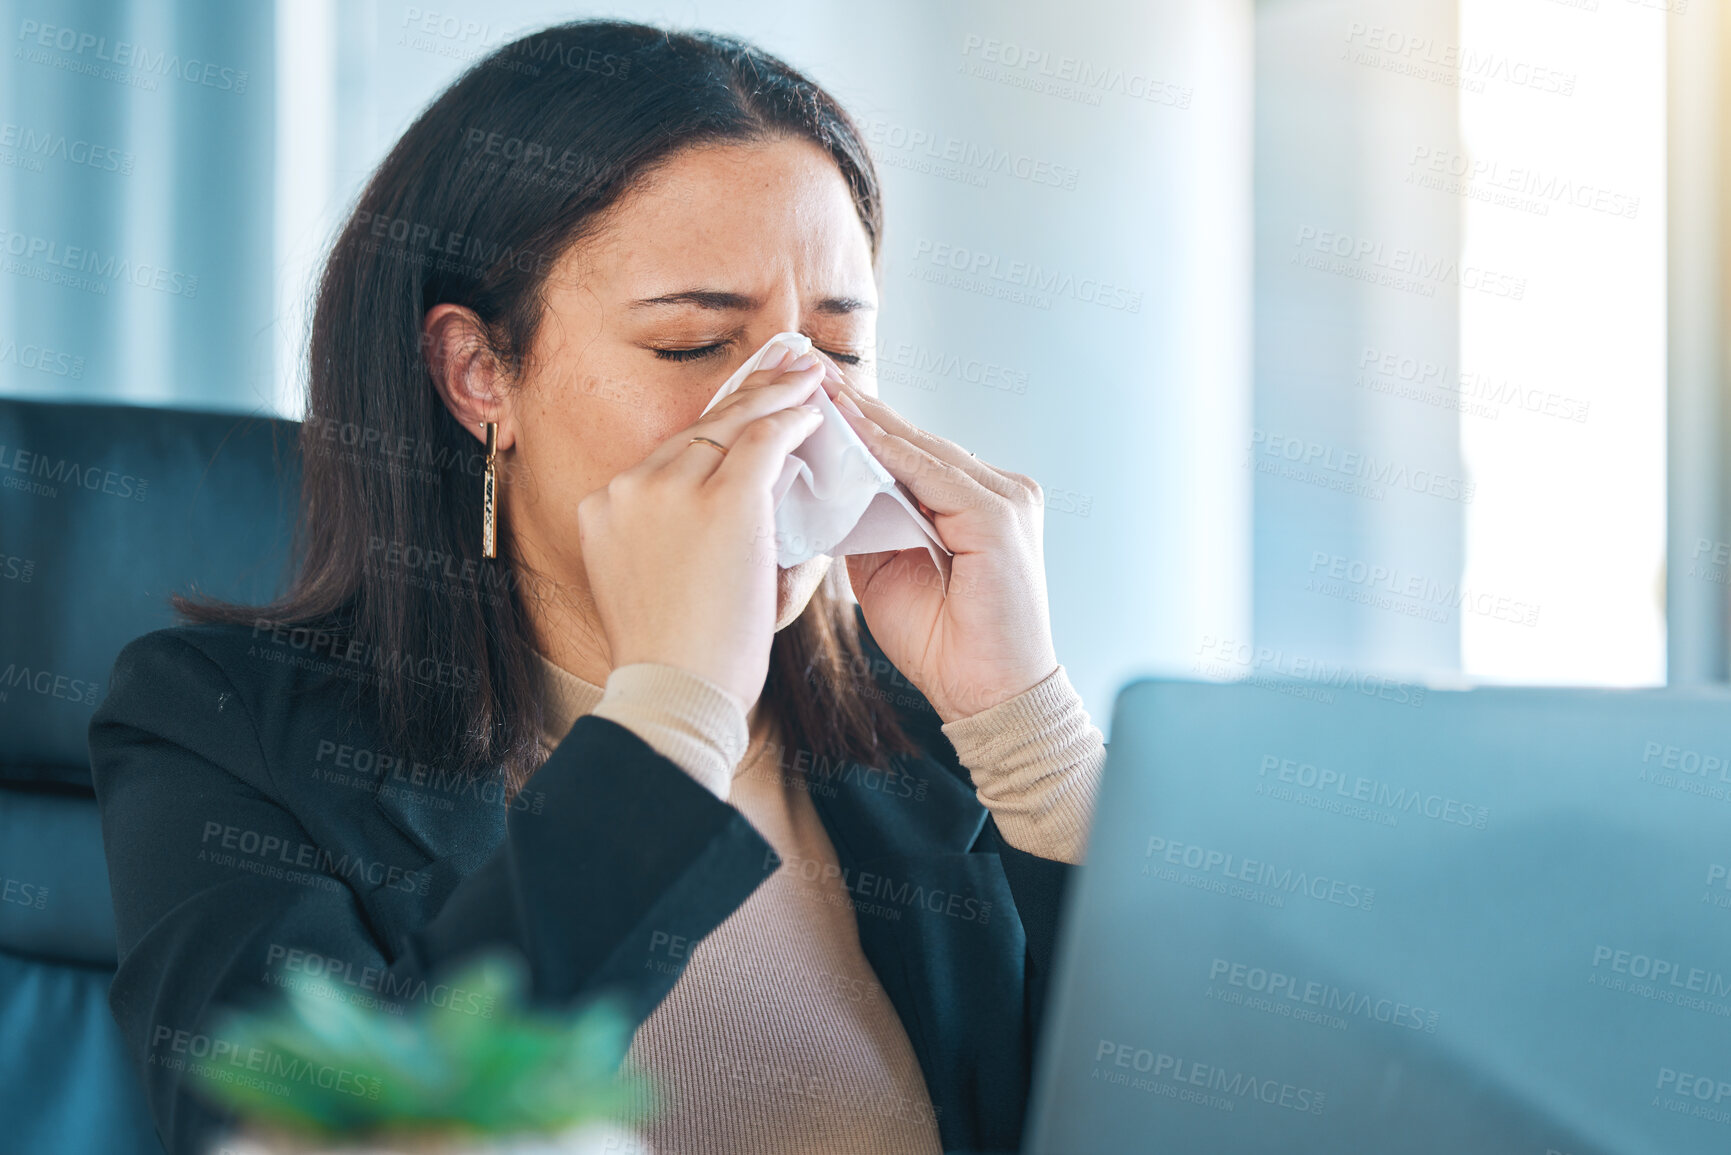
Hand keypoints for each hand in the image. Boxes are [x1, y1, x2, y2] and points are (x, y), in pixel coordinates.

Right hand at [576, 348, 828, 710]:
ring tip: (808, 376)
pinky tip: (814, 411)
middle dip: (746, 394)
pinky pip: (763, 442)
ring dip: (774, 396)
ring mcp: (670, 490)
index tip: (741, 406)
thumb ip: (684, 538)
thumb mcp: (660, 584)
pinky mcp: (721, 501)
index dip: (714, 426)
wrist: (677, 694)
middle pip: (697, 429)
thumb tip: (746, 507)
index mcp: (605, 509)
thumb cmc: (682, 659)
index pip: (671, 453)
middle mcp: (627, 489)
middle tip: (784, 367)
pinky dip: (792, 421)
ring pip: (731, 426)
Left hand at [817, 354, 1058, 722]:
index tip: (806, 392)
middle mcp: (998, 489)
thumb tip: (821, 488)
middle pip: (914, 438)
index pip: (909, 449)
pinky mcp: (999, 516)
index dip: (857, 421)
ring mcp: (1005, 498)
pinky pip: (931, 474)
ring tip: (815, 387)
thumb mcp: (887, 571)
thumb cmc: (942, 644)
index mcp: (977, 500)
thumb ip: (867, 523)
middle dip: (856, 406)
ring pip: (920, 448)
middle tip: (803, 367)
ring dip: (865, 418)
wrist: (987, 699)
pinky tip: (847, 429)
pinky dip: (886, 452)